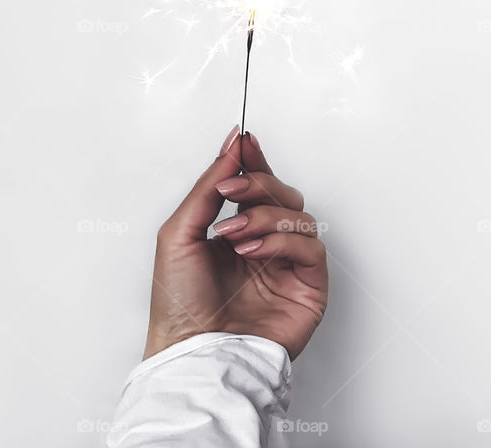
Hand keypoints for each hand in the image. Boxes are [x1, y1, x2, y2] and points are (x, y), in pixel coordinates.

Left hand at [143, 125, 326, 360]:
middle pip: (281, 194)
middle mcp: (262, 246)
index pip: (253, 186)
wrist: (192, 351)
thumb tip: (231, 146)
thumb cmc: (179, 305)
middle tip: (234, 188)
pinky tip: (254, 251)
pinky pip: (312, 246)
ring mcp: (286, 266)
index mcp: (232, 232)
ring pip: (299, 214)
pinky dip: (283, 240)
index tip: (244, 140)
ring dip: (264, 216)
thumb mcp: (178, 233)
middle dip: (258, 184)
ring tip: (234, 235)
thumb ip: (207, 187)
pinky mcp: (308, 287)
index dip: (253, 161)